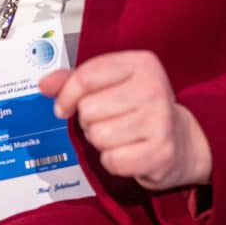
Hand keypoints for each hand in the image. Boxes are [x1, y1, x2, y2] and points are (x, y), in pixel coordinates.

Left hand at [39, 51, 211, 191]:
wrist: (181, 139)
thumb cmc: (138, 107)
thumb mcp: (111, 84)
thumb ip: (75, 81)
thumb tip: (45, 84)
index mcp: (141, 62)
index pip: (87, 76)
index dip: (67, 95)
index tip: (64, 106)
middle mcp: (154, 87)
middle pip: (89, 109)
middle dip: (90, 120)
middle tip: (109, 120)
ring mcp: (160, 120)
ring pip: (98, 136)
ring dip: (101, 141)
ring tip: (119, 135)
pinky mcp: (161, 152)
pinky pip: (112, 161)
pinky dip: (113, 161)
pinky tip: (128, 151)